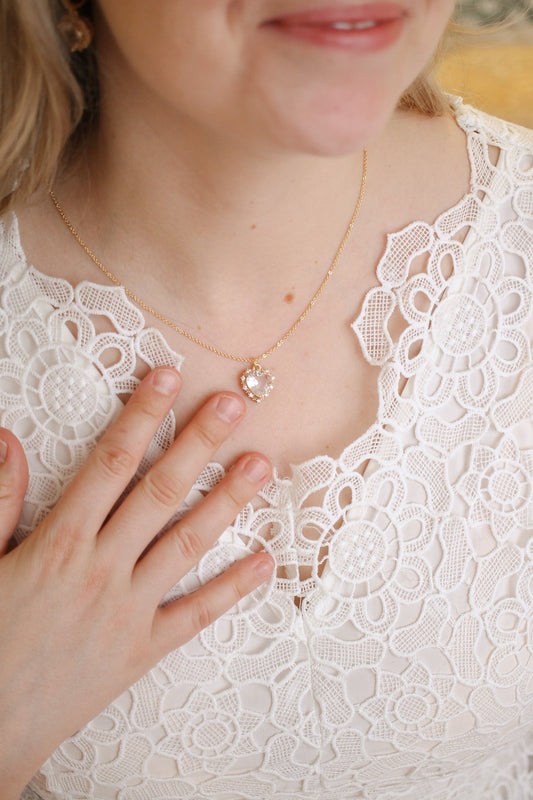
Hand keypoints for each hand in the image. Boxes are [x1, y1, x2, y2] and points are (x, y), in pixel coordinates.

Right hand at [0, 368, 273, 797]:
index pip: (108, 464)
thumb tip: (6, 438)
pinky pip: (195, 615)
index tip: (168, 378)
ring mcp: (127, 611)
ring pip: (186, 544)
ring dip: (227, 502)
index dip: (140, 416)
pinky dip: (231, 588)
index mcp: (58, 542)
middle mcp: (100, 569)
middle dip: (197, 444)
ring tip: (261, 465)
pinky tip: (265, 561)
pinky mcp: (142, 649)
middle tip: (234, 405)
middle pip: (158, 493)